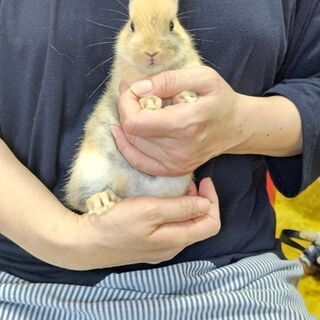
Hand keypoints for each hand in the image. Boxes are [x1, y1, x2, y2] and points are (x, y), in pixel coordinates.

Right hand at [74, 177, 219, 269]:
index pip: (211, 223)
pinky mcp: (148, 245)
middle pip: (200, 225)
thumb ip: (181, 208)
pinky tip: (161, 202)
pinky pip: (171, 228)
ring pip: (185, 226)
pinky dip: (174, 213)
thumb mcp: (150, 211)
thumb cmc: (117, 223)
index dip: (213, 201)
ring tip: (176, 188)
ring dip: (186, 206)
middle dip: (200, 201)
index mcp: (177, 240)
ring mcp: (160, 249)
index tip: (204, 181)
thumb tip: (206, 204)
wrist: (86, 243)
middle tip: (189, 182)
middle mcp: (173, 248)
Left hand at [111, 66, 246, 175]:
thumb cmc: (220, 100)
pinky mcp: (174, 169)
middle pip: (131, 133)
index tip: (133, 89)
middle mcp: (178, 149)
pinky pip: (139, 162)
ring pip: (132, 145)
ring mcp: (175, 163)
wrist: (235, 128)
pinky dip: (128, 147)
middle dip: (126, 110)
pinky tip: (123, 134)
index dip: (126, 103)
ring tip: (135, 108)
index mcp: (184, 124)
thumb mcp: (203, 77)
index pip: (135, 121)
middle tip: (134, 95)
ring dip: (127, 125)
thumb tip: (138, 89)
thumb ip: (169, 80)